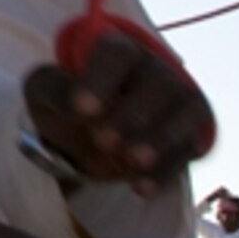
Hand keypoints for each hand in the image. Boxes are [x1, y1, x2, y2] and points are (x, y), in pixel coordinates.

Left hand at [24, 25, 215, 188]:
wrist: (90, 134)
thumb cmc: (69, 102)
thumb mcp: (45, 91)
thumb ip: (56, 90)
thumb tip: (78, 107)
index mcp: (117, 50)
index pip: (117, 53)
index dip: (102, 79)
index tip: (81, 110)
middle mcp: (155, 69)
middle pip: (159, 82)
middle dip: (133, 115)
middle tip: (104, 141)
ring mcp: (180, 99)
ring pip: (186, 112)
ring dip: (160, 140)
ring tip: (131, 162)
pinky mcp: (193, 132)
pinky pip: (192, 147)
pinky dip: (168, 169)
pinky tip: (141, 187)